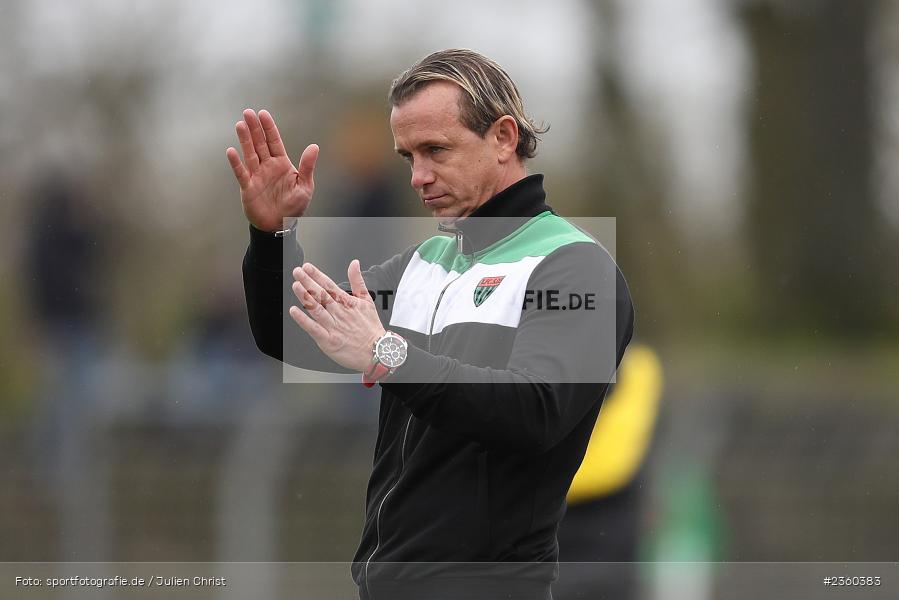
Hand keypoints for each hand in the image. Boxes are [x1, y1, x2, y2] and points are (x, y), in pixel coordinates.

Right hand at [226, 109, 318, 231]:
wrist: (280, 226)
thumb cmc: (294, 207)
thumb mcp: (305, 186)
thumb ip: (307, 166)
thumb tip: (314, 146)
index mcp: (282, 164)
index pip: (274, 142)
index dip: (269, 128)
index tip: (263, 114)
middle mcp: (268, 167)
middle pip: (260, 144)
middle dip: (255, 128)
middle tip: (248, 112)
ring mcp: (257, 176)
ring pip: (250, 154)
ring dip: (245, 140)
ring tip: (240, 125)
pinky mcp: (248, 187)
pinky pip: (241, 173)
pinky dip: (236, 163)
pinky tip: (231, 151)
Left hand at [288, 260, 386, 371]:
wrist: (377, 351)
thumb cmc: (371, 328)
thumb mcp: (368, 300)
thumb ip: (358, 281)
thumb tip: (354, 263)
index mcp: (347, 303)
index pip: (330, 285)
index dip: (317, 275)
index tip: (307, 267)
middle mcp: (340, 313)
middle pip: (322, 295)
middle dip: (308, 282)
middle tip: (298, 272)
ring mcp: (334, 327)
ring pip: (317, 309)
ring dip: (305, 297)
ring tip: (296, 286)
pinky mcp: (329, 341)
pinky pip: (314, 329)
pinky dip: (303, 320)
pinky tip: (294, 311)